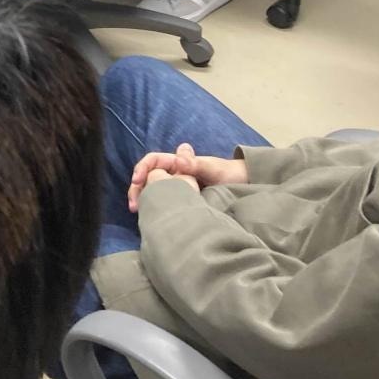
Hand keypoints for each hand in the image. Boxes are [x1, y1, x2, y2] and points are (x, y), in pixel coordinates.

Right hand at [127, 143, 248, 211]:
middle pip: (149, 177)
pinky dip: (155, 208)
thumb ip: (195, 164)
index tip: (137, 181)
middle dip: (137, 189)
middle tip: (134, 206)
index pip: (153, 161)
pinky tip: (153, 217)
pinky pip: (164, 202)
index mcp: (178, 162)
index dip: (142, 169)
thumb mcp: (213, 168)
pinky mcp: (182, 201)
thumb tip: (177, 161)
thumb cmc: (230, 174)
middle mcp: (175, 173)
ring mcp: (178, 187)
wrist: (245, 186)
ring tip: (140, 213)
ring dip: (144, 200)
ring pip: (154, 190)